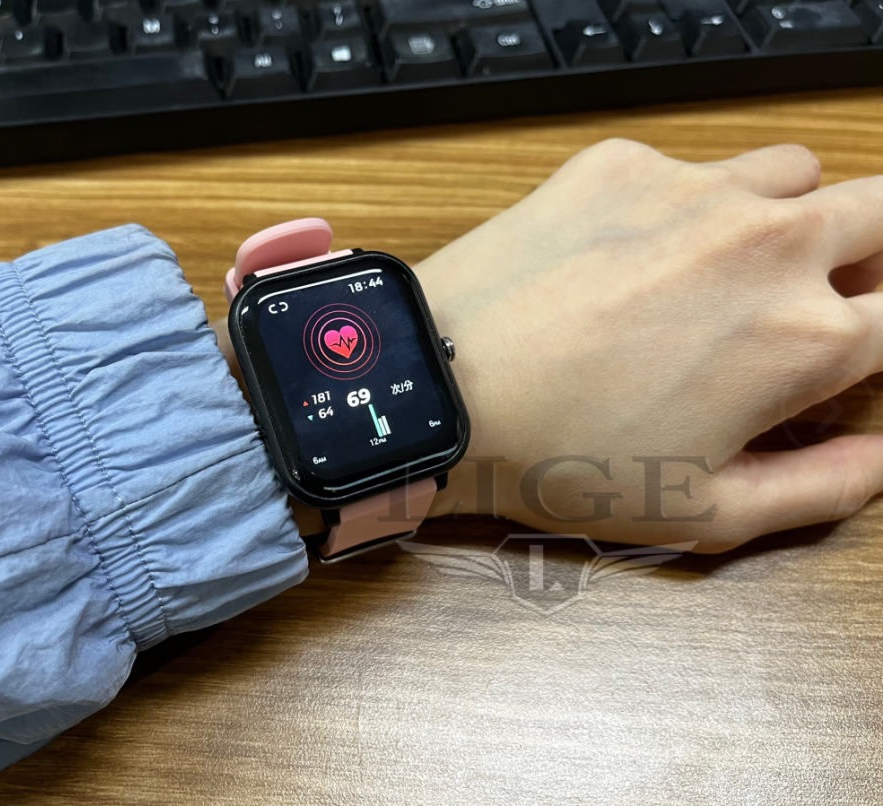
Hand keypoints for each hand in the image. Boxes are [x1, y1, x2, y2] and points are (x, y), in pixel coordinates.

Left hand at [418, 139, 882, 552]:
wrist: (442, 388)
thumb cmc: (566, 464)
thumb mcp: (704, 514)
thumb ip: (823, 489)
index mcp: (806, 337)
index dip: (879, 340)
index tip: (847, 352)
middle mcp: (772, 244)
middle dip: (870, 253)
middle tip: (817, 293)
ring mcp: (697, 190)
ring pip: (795, 173)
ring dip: (787, 214)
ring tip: (723, 269)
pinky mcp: (623, 163)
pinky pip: (688, 166)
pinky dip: (681, 204)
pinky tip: (620, 256)